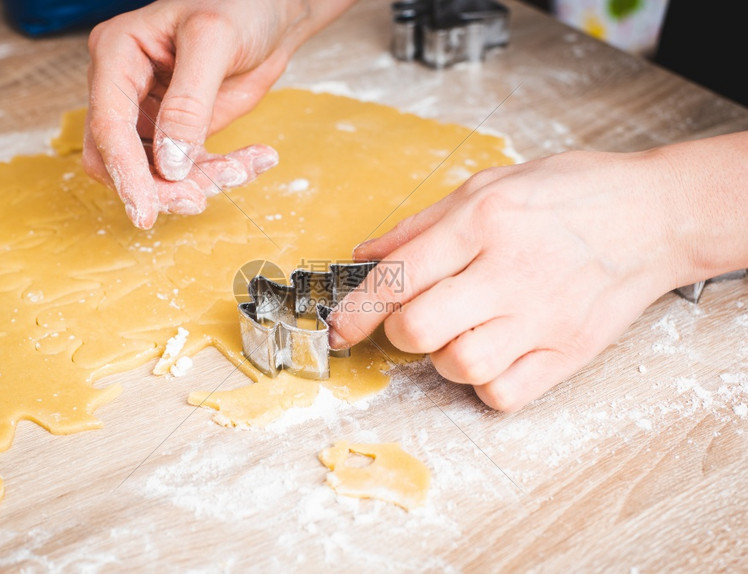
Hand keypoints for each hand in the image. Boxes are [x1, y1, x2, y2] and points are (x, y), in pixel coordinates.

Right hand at [83, 0, 335, 227]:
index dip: (125, 173)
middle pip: (121, 160)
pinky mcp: (180, 133)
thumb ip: (189, 103)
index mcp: (118, 55)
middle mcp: (126, 89)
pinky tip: (256, 160)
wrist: (271, 11)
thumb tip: (169, 164)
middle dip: (162, 186)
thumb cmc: (239, 6)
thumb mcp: (214, 42)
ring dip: (201, 181)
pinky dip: (222, 173)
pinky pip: (190, 171)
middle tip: (202, 196)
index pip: (108, 125)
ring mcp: (151, 114)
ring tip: (245, 167)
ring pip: (158, 174)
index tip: (145, 211)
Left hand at [328, 136, 747, 411]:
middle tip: (412, 319)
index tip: (339, 329)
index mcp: (484, 221)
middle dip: (398, 332)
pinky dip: (484, 384)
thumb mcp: (490, 184)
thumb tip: (366, 256)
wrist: (655, 214)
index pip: (399, 277)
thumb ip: (422, 225)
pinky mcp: (570, 351)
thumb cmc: (570, 193)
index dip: (355, 310)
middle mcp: (511, 271)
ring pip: (459, 367)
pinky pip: (504, 394)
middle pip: (419, 330)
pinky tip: (492, 355)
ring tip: (461, 332)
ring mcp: (543, 317)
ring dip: (443, 358)